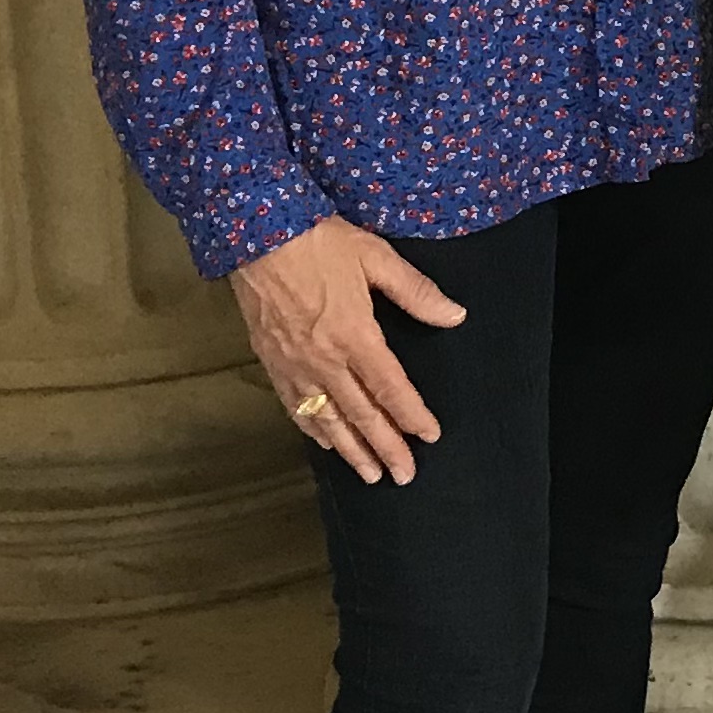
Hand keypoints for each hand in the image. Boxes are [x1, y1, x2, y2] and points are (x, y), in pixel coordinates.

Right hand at [227, 217, 465, 485]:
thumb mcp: (376, 258)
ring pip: (328, 420)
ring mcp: (295, 366)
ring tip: (371, 475)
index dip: (412, 415)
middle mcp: (325, 360)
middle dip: (386, 447)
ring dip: (353, 450)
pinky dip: (315, 431)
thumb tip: (456, 316)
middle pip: (362, 414)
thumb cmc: (320, 242)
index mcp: (355, 336)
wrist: (256, 236)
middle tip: (404, 476)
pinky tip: (328, 443)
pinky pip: (296, 408)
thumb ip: (417, 293)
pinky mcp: (272, 364)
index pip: (391, 388)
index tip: (430, 437)